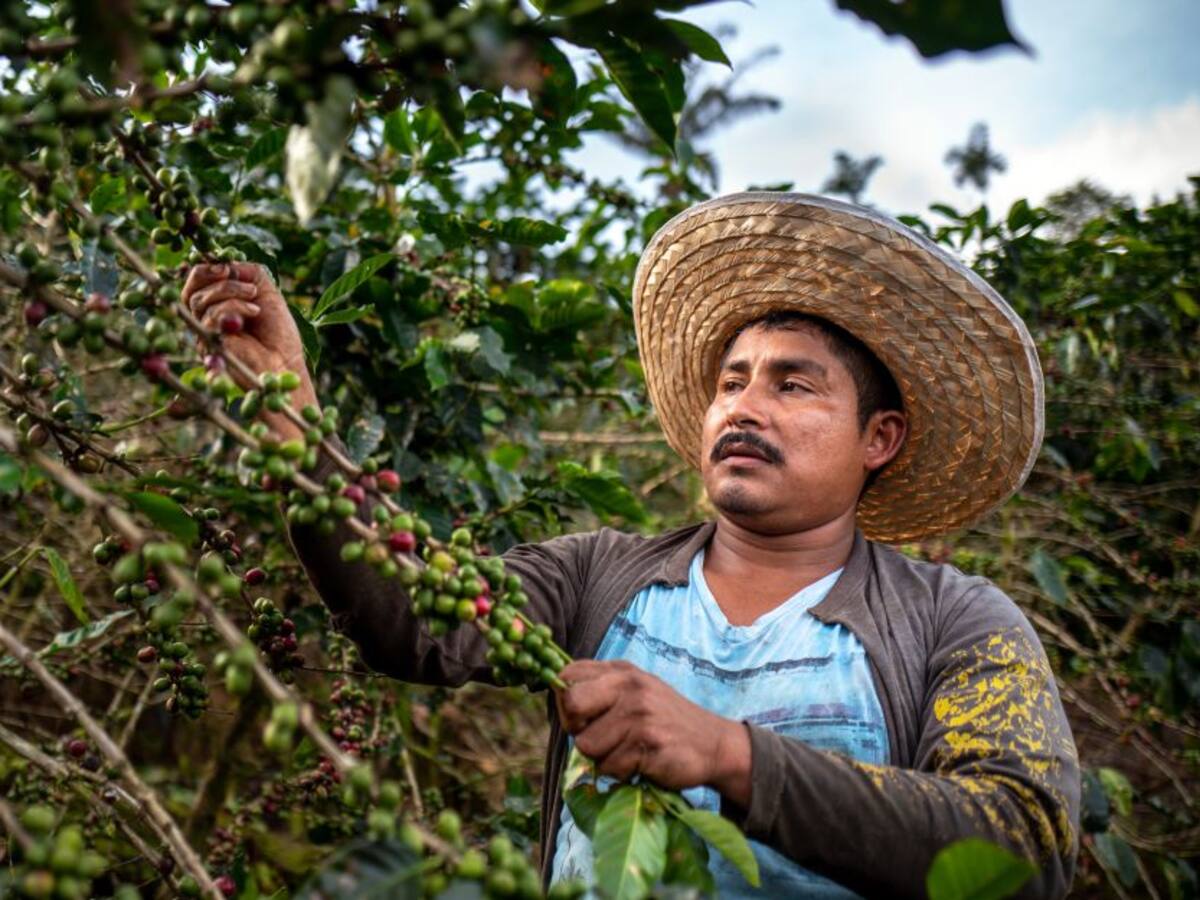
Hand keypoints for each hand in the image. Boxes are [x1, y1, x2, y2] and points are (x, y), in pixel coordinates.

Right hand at [181, 262, 317, 437]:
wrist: (285, 362)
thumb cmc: (278, 331)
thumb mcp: (266, 292)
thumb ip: (247, 272)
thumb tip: (227, 263)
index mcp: (215, 304)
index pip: (196, 280)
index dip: (207, 269)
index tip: (228, 265)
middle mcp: (205, 318)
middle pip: (192, 288)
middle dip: (218, 278)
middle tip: (240, 279)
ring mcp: (204, 332)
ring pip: (201, 300)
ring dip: (232, 292)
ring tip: (256, 302)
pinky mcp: (208, 344)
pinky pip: (210, 315)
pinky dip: (234, 308)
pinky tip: (253, 313)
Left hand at [555, 660, 751, 804]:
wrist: (714, 744)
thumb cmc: (665, 721)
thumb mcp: (636, 691)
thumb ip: (601, 690)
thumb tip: (560, 703)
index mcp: (621, 671)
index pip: (567, 675)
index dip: (565, 701)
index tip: (581, 717)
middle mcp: (629, 686)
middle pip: (571, 705)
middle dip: (576, 729)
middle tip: (598, 738)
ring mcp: (639, 713)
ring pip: (587, 745)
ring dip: (603, 758)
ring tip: (628, 751)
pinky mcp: (648, 742)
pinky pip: (610, 767)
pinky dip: (621, 773)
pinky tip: (641, 763)